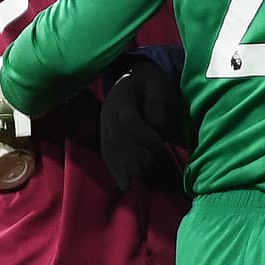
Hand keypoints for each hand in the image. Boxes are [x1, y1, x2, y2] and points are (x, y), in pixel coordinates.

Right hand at [100, 61, 184, 190]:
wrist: (129, 79)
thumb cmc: (148, 83)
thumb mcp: (157, 83)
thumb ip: (157, 102)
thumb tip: (156, 125)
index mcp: (120, 98)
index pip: (128, 120)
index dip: (143, 135)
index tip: (160, 144)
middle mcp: (108, 115)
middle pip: (117, 139)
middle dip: (136, 155)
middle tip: (152, 164)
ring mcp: (104, 128)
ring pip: (110, 150)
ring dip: (126, 166)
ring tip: (142, 174)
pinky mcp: (104, 139)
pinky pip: (107, 156)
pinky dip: (116, 172)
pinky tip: (125, 185)